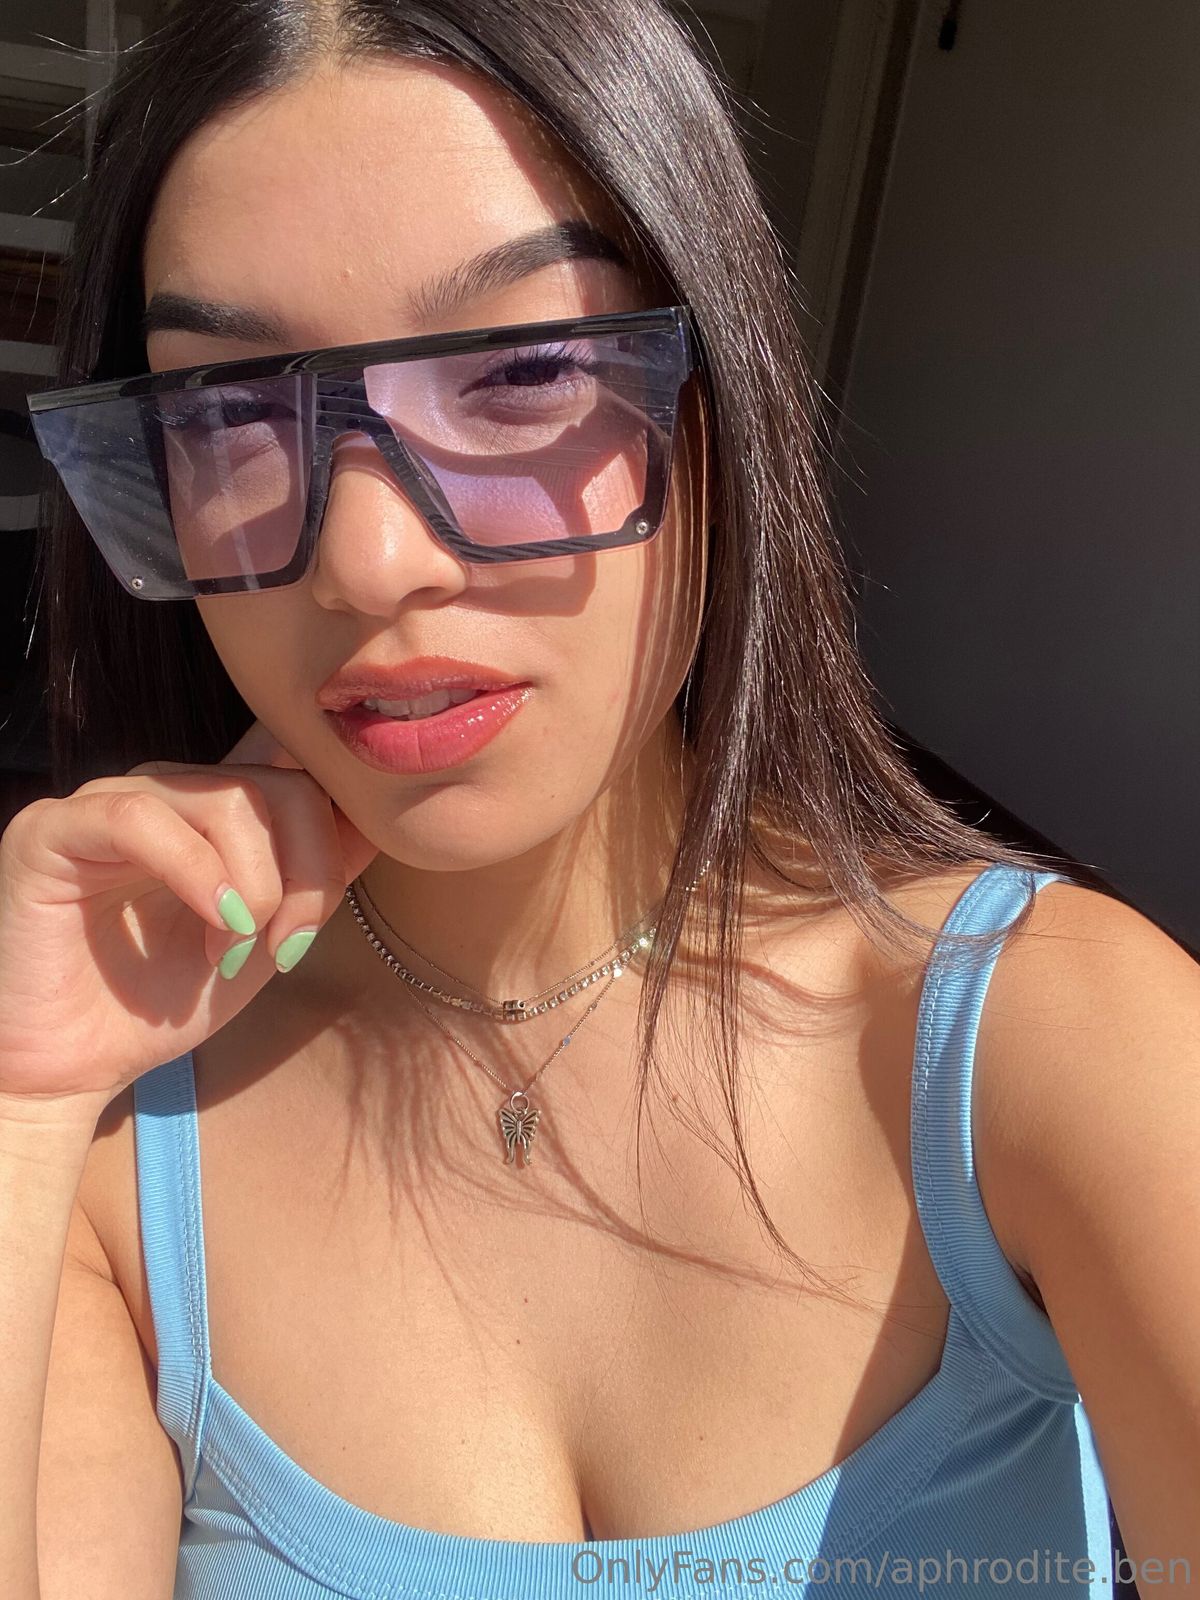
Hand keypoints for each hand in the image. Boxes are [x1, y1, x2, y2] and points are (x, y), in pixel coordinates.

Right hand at [0, 720, 378, 1113]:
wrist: (76, 1068)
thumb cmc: (165, 1001)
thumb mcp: (267, 937)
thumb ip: (316, 876)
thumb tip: (374, 821)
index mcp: (215, 807)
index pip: (298, 770)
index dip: (336, 831)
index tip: (326, 915)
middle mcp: (166, 789)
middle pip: (280, 784)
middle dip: (307, 873)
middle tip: (290, 946)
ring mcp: (108, 800)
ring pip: (225, 797)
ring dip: (257, 884)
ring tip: (238, 950)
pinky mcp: (52, 829)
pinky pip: (141, 818)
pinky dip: (198, 872)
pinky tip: (216, 925)